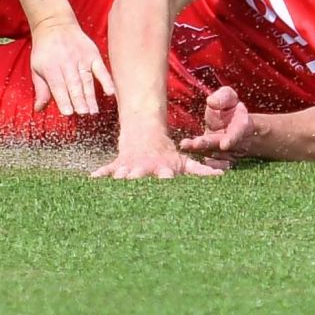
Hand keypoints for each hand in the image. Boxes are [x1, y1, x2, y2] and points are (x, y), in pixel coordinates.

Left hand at [26, 14, 113, 118]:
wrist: (54, 24)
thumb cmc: (44, 50)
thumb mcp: (36, 67)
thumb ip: (40, 89)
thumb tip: (38, 109)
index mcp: (50, 67)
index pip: (58, 86)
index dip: (63, 99)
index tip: (68, 113)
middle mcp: (66, 62)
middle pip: (74, 84)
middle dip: (79, 100)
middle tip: (84, 113)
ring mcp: (81, 58)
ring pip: (87, 79)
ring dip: (91, 96)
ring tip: (93, 111)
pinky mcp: (92, 54)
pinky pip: (101, 69)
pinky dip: (106, 80)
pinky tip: (109, 92)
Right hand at [91, 133, 226, 179]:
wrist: (144, 134)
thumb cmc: (166, 154)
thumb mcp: (184, 161)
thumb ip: (201, 172)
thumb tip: (222, 176)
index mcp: (162, 168)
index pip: (164, 173)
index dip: (165, 176)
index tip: (166, 178)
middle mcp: (146, 168)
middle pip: (142, 174)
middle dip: (139, 177)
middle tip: (136, 180)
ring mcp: (130, 166)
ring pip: (124, 172)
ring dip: (120, 177)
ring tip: (116, 180)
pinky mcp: (118, 165)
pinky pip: (107, 170)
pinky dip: (100, 174)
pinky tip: (92, 180)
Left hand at [177, 85, 254, 157]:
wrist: (233, 124)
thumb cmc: (230, 108)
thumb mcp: (229, 97)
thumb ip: (222, 97)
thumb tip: (211, 102)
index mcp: (242, 125)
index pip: (239, 132)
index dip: (232, 139)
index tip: (225, 145)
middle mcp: (235, 142)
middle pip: (222, 146)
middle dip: (209, 145)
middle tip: (196, 144)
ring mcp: (227, 152)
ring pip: (213, 154)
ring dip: (199, 151)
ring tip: (185, 146)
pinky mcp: (216, 158)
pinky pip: (209, 161)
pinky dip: (199, 160)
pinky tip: (188, 155)